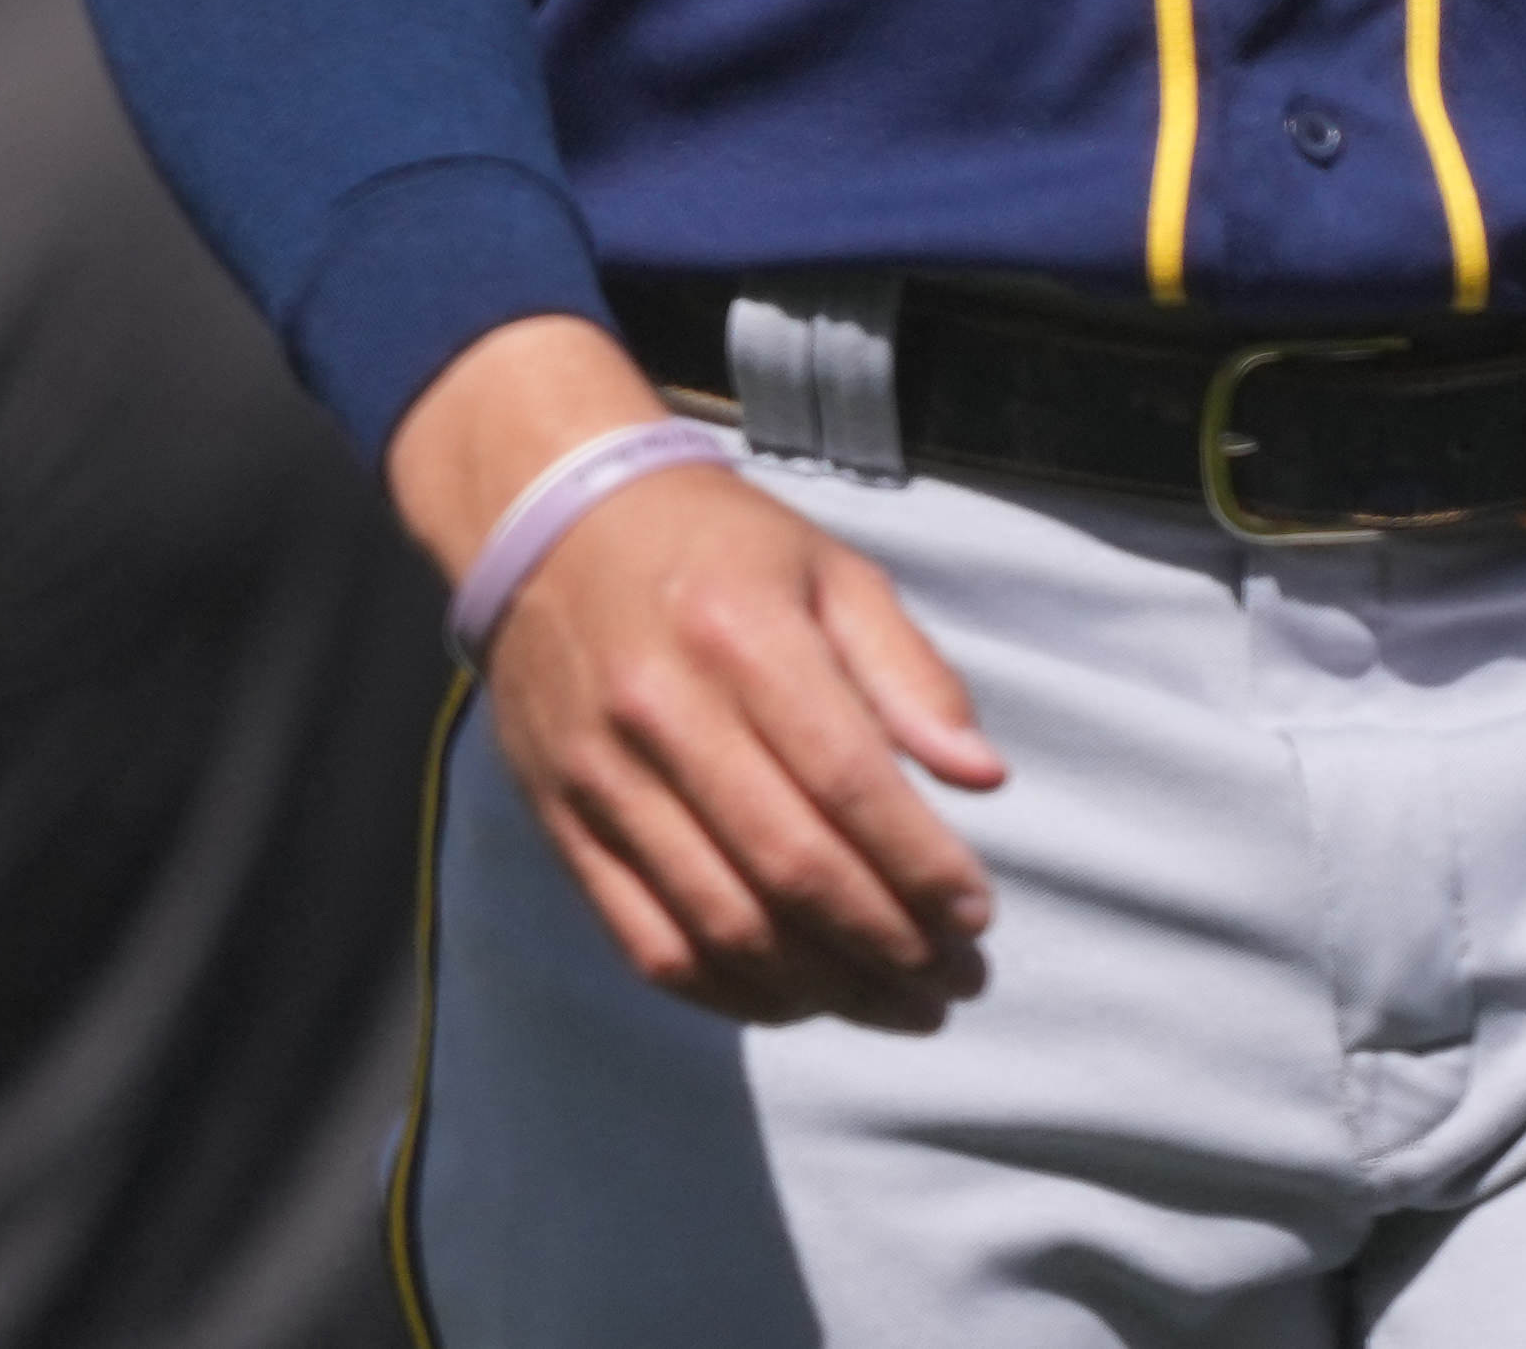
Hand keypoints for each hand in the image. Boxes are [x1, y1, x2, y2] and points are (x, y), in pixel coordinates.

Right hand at [400, 317, 1004, 1034]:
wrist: (541, 518)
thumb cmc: (711, 547)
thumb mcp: (829, 571)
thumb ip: (910, 671)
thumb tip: (983, 778)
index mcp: (739, 632)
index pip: (849, 783)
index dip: (924, 868)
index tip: (977, 917)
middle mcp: (661, 708)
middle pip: (791, 868)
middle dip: (893, 947)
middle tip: (958, 982)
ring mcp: (600, 773)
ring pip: (724, 924)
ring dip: (828, 989)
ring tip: (900, 1006)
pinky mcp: (560, 819)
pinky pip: (647, 942)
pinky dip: (732, 994)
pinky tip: (798, 1000)